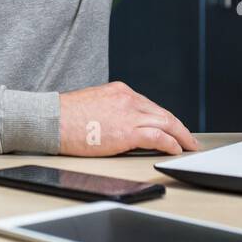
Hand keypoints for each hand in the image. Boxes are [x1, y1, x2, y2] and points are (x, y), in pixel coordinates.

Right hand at [58, 81, 201, 155]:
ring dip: (181, 136)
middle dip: (178, 127)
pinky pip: (159, 137)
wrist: (52, 120)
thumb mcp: (92, 104)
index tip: (171, 126)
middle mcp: (128, 99)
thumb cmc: (64, 116)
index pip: (149, 106)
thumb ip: (110, 110)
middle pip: (163, 113)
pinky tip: (176, 149)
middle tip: (188, 138)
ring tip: (188, 146)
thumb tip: (118, 124)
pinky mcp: (128, 131)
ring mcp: (130, 114)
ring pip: (166, 123)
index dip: (163, 118)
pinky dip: (171, 143)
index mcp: (120, 91)